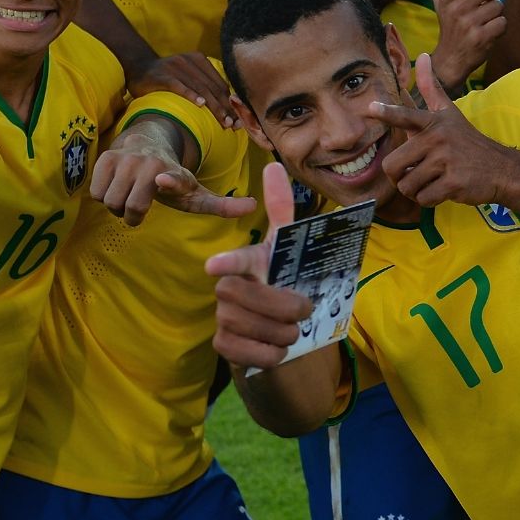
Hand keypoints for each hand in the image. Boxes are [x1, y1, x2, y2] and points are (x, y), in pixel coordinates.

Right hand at [90, 117, 254, 225]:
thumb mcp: (196, 193)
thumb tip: (253, 206)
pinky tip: (115, 187)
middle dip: (132, 215)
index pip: (172, 179)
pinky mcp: (106, 157)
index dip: (169, 181)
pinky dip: (102, 195)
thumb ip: (221, 205)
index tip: (161, 180)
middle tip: (139, 207)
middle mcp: (150, 163)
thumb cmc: (172, 178)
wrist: (146, 144)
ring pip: (110, 202)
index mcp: (175, 173)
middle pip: (131, 208)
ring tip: (128, 195)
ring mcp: (127, 159)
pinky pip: (95, 192)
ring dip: (116, 206)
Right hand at [127, 53, 236, 129]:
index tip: (238, 120)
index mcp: (200, 60)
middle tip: (233, 125)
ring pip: (200, 88)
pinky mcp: (161, 75)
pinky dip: (190, 94)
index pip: (219, 84)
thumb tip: (229, 106)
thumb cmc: (168, 77)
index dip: (230, 103)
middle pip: (212, 87)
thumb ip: (206, 85)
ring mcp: (175, 67)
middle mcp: (189, 61)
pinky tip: (200, 104)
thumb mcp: (189, 76)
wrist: (138, 67)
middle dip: (225, 108)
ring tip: (223, 121)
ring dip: (213, 106)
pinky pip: (178, 86)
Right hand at [207, 163, 313, 369]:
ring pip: (251, 327)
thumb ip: (283, 211)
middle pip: (249, 298)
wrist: (284, 331)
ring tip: (294, 330)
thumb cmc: (285, 283)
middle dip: (283, 307)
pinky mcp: (224, 345)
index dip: (228, 263)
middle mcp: (228, 288)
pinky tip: (277, 349)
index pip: (236, 261)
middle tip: (304, 310)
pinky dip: (270, 354)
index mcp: (249, 263)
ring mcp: (223, 317)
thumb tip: (274, 166)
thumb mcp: (289, 250)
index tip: (215, 266)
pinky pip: (248, 353)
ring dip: (283, 332)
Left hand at [372, 54, 515, 206]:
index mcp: (434, 122)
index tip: (372, 108)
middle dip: (399, 176)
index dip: (389, 113)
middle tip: (414, 173)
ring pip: (407, 185)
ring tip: (431, 180)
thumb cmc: (468, 141)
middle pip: (393, 165)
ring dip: (415, 190)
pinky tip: (441, 190)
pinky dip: (428, 200)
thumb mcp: (449, 112)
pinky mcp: (453, 183)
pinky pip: (423, 198)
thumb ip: (431, 87)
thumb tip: (422, 56)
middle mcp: (439, 139)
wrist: (501, 168)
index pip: (407, 116)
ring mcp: (446, 161)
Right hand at [423, 0, 505, 94]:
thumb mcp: (441, 3)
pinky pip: (502, 22)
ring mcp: (468, 24)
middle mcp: (456, 10)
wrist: (451, 59)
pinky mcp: (481, 38)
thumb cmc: (450, 25)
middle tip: (481, 8)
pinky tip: (488, 33)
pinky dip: (499, 28)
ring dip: (495, 15)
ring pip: (498, 6)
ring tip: (482, 23)